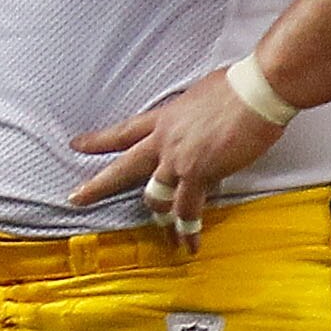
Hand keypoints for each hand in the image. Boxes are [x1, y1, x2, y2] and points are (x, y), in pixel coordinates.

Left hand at [69, 67, 288, 237]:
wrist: (255, 91)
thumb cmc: (237, 85)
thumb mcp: (199, 95)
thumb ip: (190, 113)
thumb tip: (198, 118)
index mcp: (163, 119)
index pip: (123, 132)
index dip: (98, 140)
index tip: (76, 145)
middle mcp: (163, 141)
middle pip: (123, 168)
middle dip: (98, 185)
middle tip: (75, 198)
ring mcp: (178, 160)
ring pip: (154, 196)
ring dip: (157, 216)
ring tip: (159, 234)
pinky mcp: (199, 174)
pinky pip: (188, 209)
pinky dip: (188, 228)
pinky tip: (187, 244)